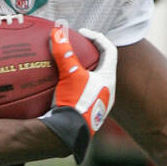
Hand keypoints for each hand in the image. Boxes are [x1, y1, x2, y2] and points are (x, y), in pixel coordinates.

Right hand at [40, 26, 116, 163]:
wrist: (69, 134)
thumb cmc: (75, 103)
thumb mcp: (69, 75)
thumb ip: (64, 53)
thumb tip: (57, 31)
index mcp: (109, 79)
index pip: (109, 50)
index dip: (97, 38)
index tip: (82, 33)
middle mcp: (107, 91)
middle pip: (102, 65)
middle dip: (89, 54)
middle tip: (76, 47)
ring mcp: (98, 103)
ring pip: (93, 80)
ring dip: (82, 71)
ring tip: (67, 65)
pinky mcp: (87, 112)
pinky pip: (84, 93)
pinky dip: (75, 85)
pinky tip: (61, 86)